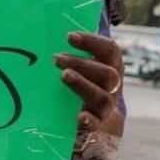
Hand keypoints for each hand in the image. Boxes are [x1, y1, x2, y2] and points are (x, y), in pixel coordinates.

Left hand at [54, 31, 124, 156]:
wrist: (85, 127)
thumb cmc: (76, 89)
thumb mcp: (78, 69)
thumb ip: (70, 53)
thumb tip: (47, 30)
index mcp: (110, 69)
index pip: (110, 51)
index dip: (93, 42)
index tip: (69, 37)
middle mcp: (112, 88)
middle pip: (108, 74)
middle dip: (82, 64)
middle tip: (56, 58)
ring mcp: (105, 109)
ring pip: (102, 98)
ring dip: (83, 85)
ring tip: (63, 76)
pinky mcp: (95, 129)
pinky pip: (96, 125)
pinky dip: (89, 121)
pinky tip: (80, 117)